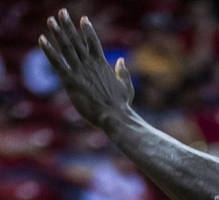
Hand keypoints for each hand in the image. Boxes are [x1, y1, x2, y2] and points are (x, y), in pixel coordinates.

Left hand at [39, 10, 133, 129]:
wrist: (115, 117)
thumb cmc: (121, 106)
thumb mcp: (126, 87)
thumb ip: (122, 72)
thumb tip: (121, 60)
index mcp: (102, 65)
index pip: (93, 42)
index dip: (88, 30)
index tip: (83, 19)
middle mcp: (90, 64)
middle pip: (77, 41)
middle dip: (68, 26)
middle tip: (62, 12)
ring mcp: (80, 71)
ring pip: (66, 47)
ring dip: (57, 33)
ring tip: (50, 20)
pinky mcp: (71, 81)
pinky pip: (57, 62)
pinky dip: (49, 51)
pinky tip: (42, 39)